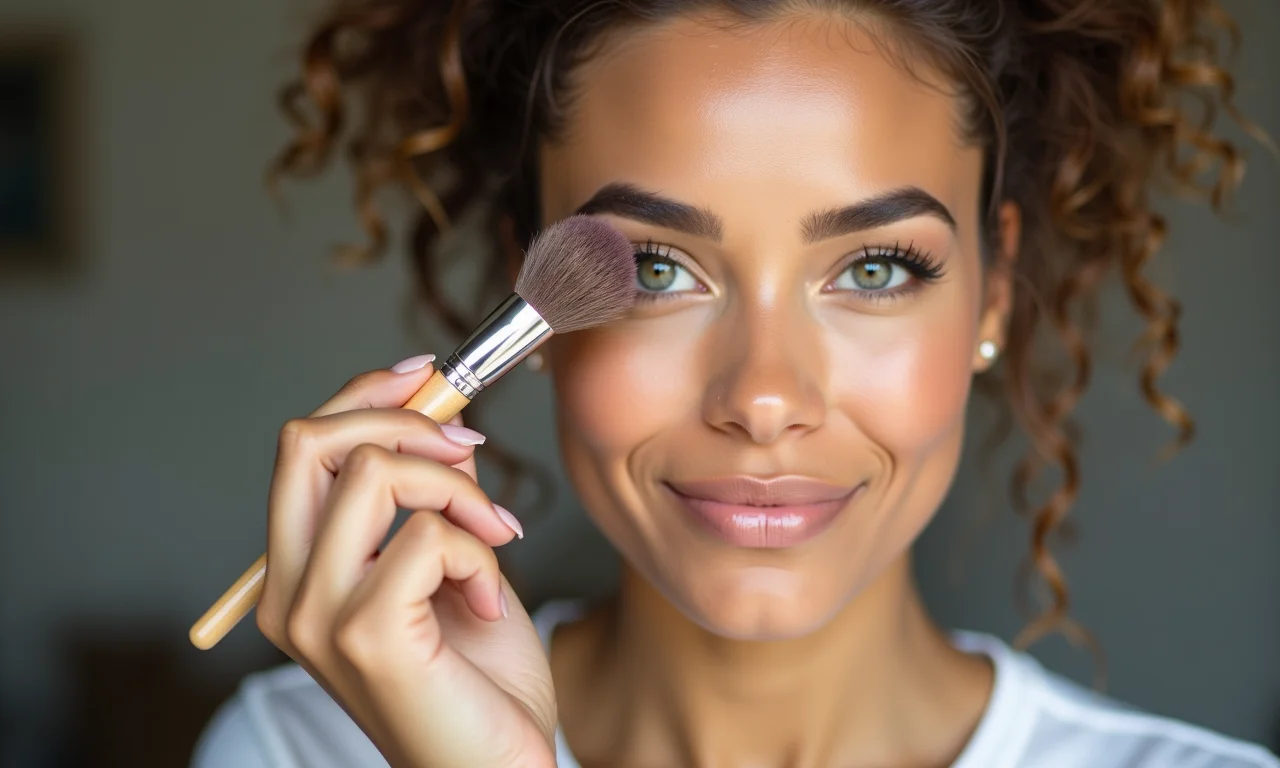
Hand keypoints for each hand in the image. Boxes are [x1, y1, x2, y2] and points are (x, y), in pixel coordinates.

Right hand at [255, 356, 557, 767]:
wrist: (495, 767)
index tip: (430, 377)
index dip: (365, 394)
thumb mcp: (455, 563)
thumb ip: (434, 496)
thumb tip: (442, 423)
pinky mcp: (363, 634)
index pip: (302, 448)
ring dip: (458, 491)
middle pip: (308, 442)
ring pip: (375, 472)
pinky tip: (488, 597)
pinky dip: (477, 549)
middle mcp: (287, 591)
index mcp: (298, 571)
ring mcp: (316, 615)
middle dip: (404, 420)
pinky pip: (426, 534)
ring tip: (496, 538)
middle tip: (471, 452)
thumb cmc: (476, 678)